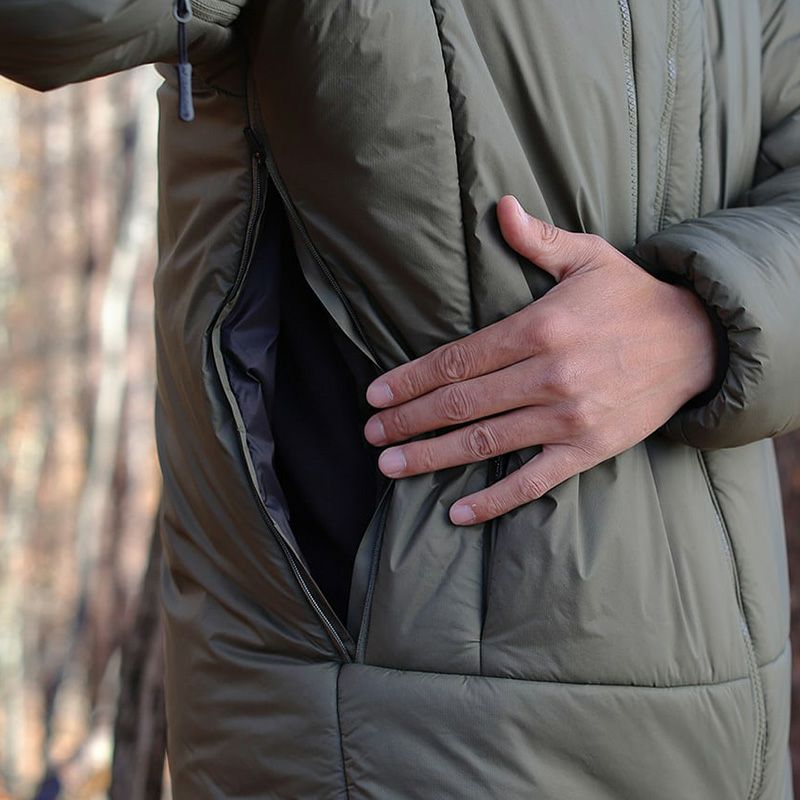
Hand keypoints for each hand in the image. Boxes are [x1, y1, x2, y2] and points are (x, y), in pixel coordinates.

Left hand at [363, 196, 717, 524]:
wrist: (697, 343)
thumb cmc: (632, 298)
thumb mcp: (589, 257)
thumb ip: (538, 239)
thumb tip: (500, 206)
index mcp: (539, 329)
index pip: (457, 360)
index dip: (411, 380)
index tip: (376, 395)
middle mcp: (548, 376)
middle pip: (460, 403)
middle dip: (409, 421)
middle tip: (372, 434)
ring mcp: (567, 418)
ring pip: (485, 443)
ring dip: (432, 457)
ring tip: (391, 466)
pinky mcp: (587, 449)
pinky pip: (532, 482)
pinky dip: (493, 501)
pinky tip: (458, 514)